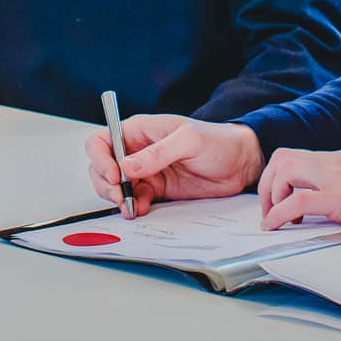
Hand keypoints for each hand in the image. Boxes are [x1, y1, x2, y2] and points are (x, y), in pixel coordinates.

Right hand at [84, 115, 265, 216]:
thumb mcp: (189, 140)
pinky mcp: (156, 190)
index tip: (114, 175)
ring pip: (114, 187)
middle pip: (102, 167)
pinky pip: (134, 200)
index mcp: (139, 131)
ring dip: (117, 198)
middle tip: (120, 196)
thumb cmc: (217, 140)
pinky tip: (141, 209)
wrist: (240, 163)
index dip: (100, 158)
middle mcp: (137, 150)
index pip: (103, 140)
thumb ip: (158, 152)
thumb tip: (127, 165)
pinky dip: (133, 207)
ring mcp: (145, 172)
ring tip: (131, 206)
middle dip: (105, 183)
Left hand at [258, 148, 340, 234]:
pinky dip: (279, 214)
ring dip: (271, 196)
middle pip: (283, 158)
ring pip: (284, 170)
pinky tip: (276, 227)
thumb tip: (335, 206)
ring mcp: (338, 178)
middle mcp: (335, 163)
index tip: (278, 201)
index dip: (278, 177)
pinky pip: (298, 200)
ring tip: (276, 219)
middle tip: (270, 210)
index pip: (297, 156)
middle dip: (267, 184)